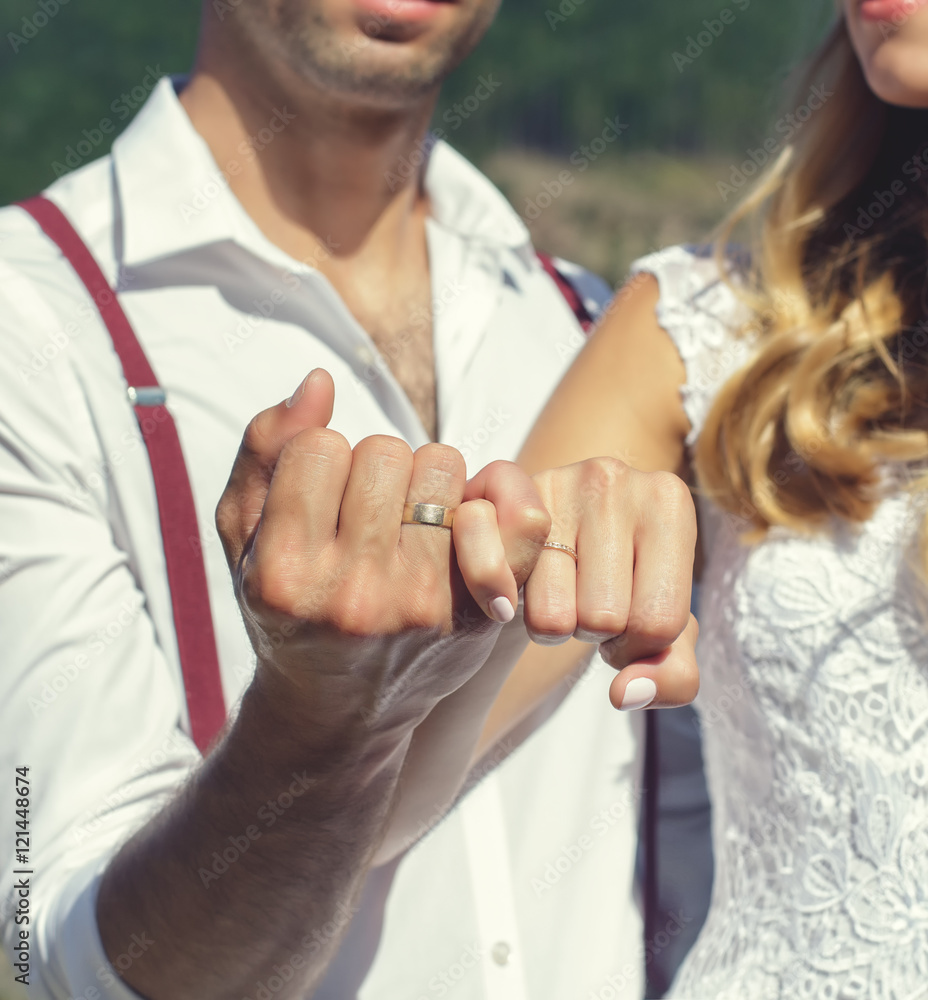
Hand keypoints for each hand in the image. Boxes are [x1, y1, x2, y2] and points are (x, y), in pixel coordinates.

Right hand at [215, 370, 550, 736]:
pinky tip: (457, 525)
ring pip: (442, 465)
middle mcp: (353, 594)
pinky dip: (484, 500)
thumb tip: (319, 379)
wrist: (338, 710)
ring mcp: (420, 606)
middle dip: (374, 466)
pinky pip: (505, 510)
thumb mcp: (242, 540)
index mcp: (283, 574)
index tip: (319, 495)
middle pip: (385, 451)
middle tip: (366, 506)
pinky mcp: (473, 615)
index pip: (319, 448)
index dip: (319, 458)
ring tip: (406, 517)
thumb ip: (264, 452)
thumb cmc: (285, 611)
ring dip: (425, 478)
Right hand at [514, 457, 699, 709]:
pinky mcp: (496, 495)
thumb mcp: (665, 631)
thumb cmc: (623, 583)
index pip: (659, 622)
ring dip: (553, 626)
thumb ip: (674, 676)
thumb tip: (624, 693)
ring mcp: (553, 481)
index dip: (639, 646)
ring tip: (562, 594)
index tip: (629, 621)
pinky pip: (494, 580)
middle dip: (596, 633)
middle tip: (591, 604)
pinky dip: (500, 603)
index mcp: (669, 501)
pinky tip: (515, 590)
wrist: (559, 534)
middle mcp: (613, 479)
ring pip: (552, 616)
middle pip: (604, 619)